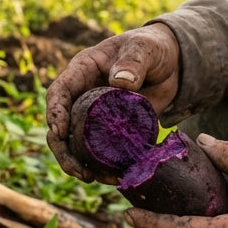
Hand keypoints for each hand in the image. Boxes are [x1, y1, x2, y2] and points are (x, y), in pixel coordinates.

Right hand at [45, 22, 180, 179]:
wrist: (172, 64)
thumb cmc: (152, 48)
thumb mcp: (145, 49)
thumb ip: (134, 61)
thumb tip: (120, 82)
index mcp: (83, 71)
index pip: (59, 92)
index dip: (55, 112)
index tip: (60, 132)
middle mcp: (83, 96)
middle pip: (60, 126)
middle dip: (63, 150)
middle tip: (77, 170)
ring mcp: (95, 116)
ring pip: (77, 144)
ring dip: (80, 164)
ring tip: (93, 179)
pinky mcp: (112, 131)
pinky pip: (101, 151)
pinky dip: (104, 166)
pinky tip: (115, 177)